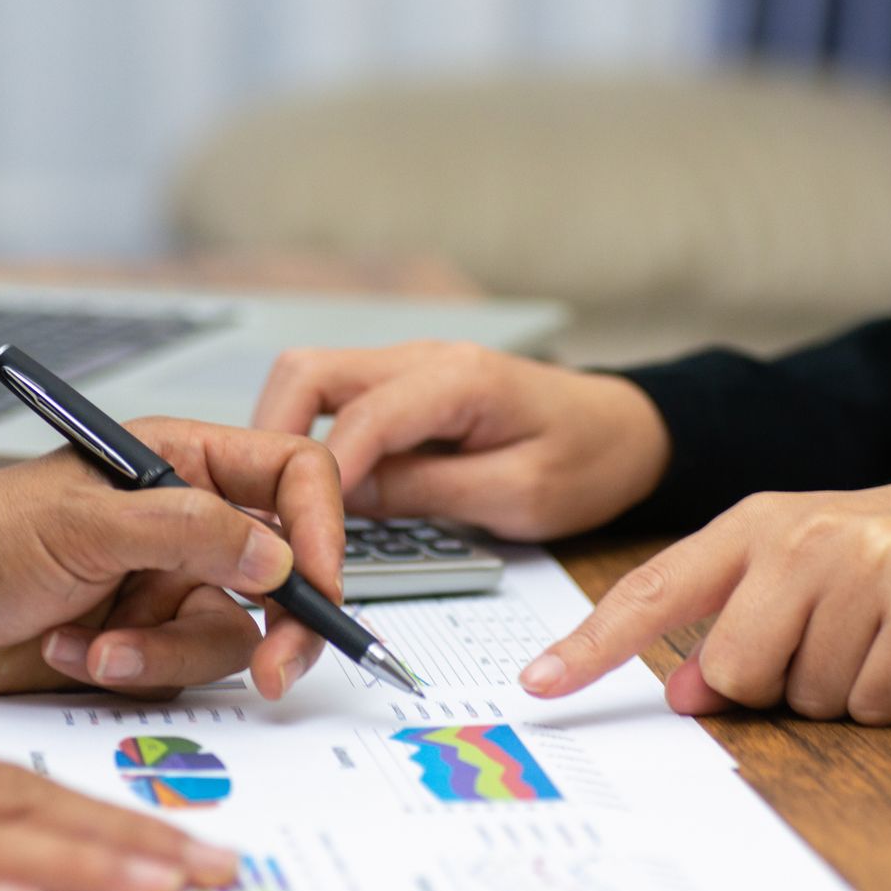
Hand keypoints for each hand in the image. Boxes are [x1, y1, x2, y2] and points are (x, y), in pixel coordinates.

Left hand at [0, 417, 342, 700]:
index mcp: (183, 463)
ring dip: (167, 654)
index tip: (316, 583)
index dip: (322, 527)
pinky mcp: (145, 645)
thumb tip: (278, 556)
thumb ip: (188, 531)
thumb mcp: (84, 522)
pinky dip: (132, 672)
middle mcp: (188, 525)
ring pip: (234, 634)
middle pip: (287, 569)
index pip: (293, 478)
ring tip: (98, 649)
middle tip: (277, 668)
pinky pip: (182, 673)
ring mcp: (168, 587)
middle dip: (284, 623)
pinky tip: (69, 652)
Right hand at [253, 341, 670, 539]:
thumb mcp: (518, 494)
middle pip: (307, 373)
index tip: (297, 532)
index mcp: (458, 377)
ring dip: (282, 436)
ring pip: (310, 380)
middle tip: (261, 510)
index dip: (319, 477)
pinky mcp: (404, 390)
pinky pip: (335, 402)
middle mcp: (422, 358)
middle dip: (272, 437)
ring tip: (275, 504)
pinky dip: (308, 438)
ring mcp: (408, 368)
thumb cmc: (589, 459)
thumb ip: (428, 492)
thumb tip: (342, 501)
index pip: (360, 417)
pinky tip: (308, 491)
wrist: (629, 431)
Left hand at [518, 469, 890, 724]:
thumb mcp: (795, 575)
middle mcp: (802, 534)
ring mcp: (867, 561)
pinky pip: (876, 700)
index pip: (653, 588)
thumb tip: (688, 694)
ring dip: (841, 692)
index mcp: (752, 524)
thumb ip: (732, 623)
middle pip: (736, 670)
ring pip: (810, 694)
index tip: (538, 682)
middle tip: (822, 649)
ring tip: (873, 640)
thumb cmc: (882, 555)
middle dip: (775, 687)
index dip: (593, 642)